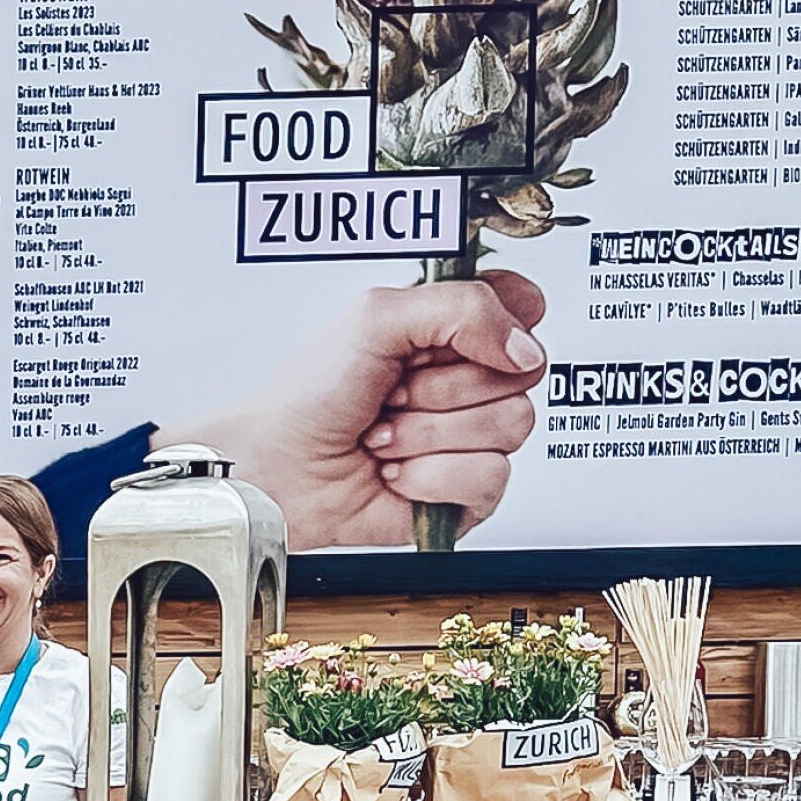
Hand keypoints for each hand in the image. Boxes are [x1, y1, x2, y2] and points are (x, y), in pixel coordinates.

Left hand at [152, 271, 544, 549]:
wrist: (277, 468)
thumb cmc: (309, 395)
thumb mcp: (374, 318)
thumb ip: (461, 308)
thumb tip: (523, 345)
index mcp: (447, 330)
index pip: (523, 308)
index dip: (503, 323)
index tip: (450, 338)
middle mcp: (464, 381)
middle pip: (523, 374)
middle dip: (443, 387)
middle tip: (393, 394)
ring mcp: (468, 438)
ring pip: (511, 426)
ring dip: (429, 434)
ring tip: (383, 435)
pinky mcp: (466, 492)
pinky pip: (490, 478)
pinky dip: (431, 476)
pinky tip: (394, 472)